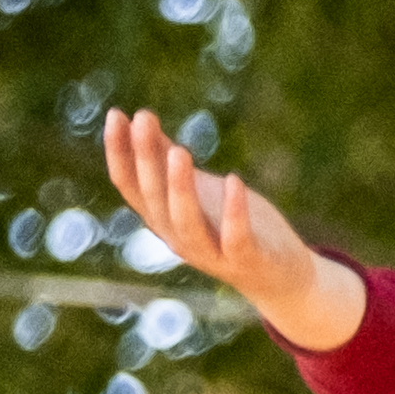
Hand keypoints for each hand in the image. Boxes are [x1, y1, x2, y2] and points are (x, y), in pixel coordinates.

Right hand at [101, 108, 363, 351]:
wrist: (279, 279)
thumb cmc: (231, 227)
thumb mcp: (199, 188)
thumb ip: (168, 159)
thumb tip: (138, 119)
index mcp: (163, 219)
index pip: (129, 186)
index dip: (118, 152)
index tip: (116, 114)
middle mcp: (178, 238)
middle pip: (153, 199)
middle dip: (145, 159)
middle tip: (144, 117)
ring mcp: (210, 253)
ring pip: (186, 223)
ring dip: (180, 188)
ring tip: (180, 151)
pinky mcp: (245, 261)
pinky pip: (235, 238)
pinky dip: (234, 211)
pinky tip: (234, 180)